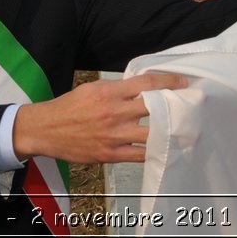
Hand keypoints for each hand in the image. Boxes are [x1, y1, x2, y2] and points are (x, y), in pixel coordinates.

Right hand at [11, 73, 184, 164]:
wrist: (46, 129)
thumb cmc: (71, 106)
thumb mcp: (94, 88)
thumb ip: (118, 88)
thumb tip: (143, 87)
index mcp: (110, 92)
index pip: (147, 83)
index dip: (168, 82)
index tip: (183, 83)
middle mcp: (114, 112)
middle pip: (153, 107)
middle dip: (174, 106)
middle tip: (189, 106)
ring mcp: (113, 135)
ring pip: (150, 133)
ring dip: (168, 130)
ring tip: (182, 129)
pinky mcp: (109, 154)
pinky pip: (139, 154)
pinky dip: (153, 151)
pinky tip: (164, 148)